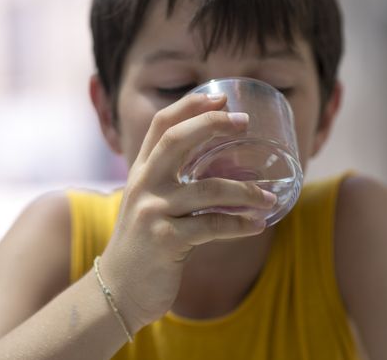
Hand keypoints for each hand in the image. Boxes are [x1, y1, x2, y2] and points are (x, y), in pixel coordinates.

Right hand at [98, 92, 276, 332]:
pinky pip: (211, 226)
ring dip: (244, 191)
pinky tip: (257, 225)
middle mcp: (143, 184)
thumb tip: (219, 166)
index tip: (219, 97)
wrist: (117, 290)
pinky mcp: (165, 240)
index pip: (161, 125)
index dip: (190, 106)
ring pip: (206, 189)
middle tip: (244, 121)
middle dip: (211, 125)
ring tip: (269, 198)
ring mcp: (152, 211)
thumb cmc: (143, 244)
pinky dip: (238, 225)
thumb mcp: (149, 204)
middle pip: (175, 140)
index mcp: (141, 172)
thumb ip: (171, 182)